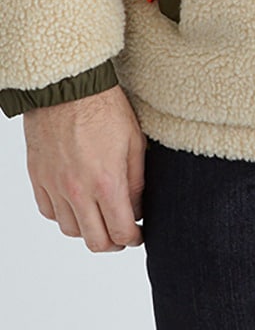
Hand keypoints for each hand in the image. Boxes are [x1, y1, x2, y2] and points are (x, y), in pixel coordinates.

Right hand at [23, 84, 146, 252]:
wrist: (69, 88)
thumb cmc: (104, 108)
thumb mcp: (135, 142)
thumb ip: (136, 181)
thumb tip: (137, 208)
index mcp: (107, 183)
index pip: (120, 231)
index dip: (133, 239)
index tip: (138, 235)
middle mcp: (78, 191)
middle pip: (94, 240)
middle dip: (113, 243)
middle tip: (122, 234)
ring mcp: (55, 187)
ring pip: (70, 230)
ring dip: (88, 230)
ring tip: (100, 217)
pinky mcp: (39, 179)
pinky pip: (49, 212)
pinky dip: (64, 215)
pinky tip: (76, 204)